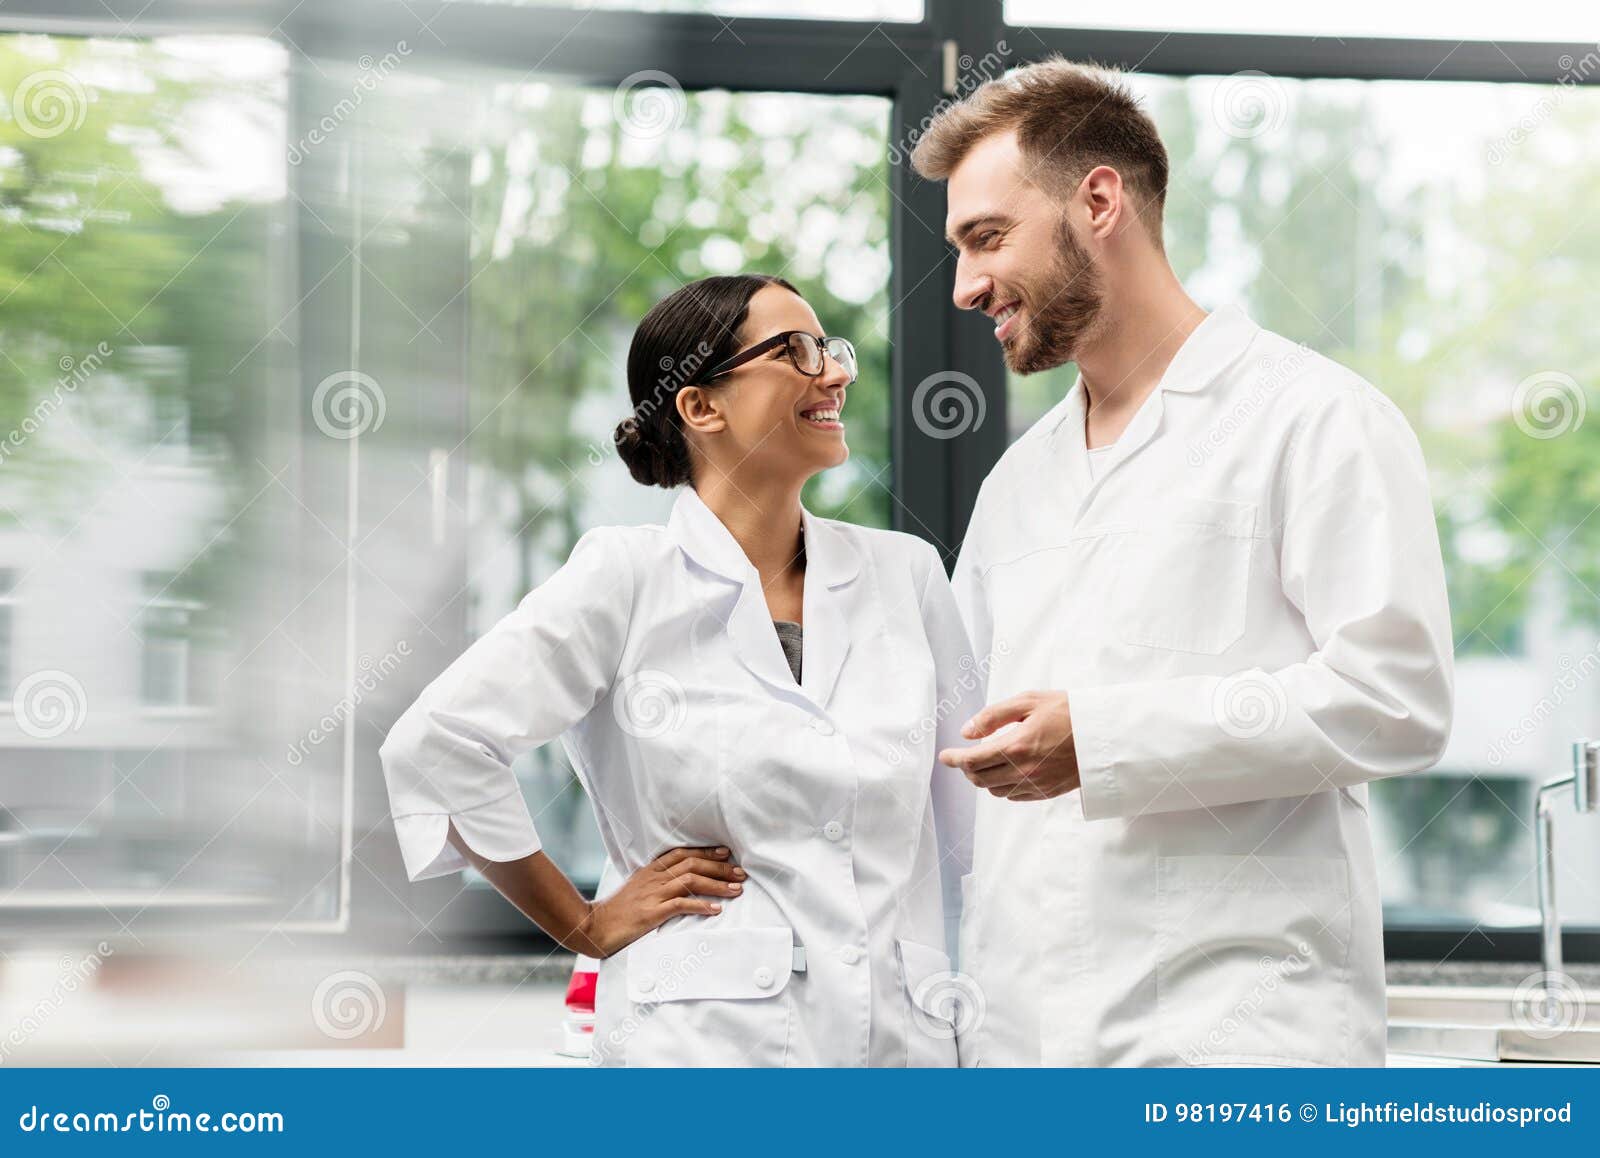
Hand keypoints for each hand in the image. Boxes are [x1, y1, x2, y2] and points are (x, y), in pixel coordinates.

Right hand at [577, 845, 745, 957]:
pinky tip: (716, 910)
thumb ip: (656, 882)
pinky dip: (701, 906)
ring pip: (690, 881)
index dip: (706, 852)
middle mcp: (653, 878)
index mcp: (650, 870)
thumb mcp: (637, 889)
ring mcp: (652, 894)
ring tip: (736, 890)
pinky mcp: (651, 913)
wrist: (594, 927)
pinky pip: (680, 905)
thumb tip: (680, 882)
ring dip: (716, 884)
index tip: (726, 854)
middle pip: (692, 864)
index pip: (682, 854)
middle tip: (740, 873)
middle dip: (719, 867)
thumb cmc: (617, 912)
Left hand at [938, 691, 1079, 801]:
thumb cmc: (1069, 712)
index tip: (945, 756)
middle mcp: (1023, 771)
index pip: (972, 760)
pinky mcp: (1047, 792)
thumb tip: (967, 732)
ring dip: (984, 778)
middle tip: (964, 757)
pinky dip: (1003, 786)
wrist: (1106, 734)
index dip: (954, 759)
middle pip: (980, 779)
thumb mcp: (1029, 701)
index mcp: (1016, 746)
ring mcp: (1036, 785)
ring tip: (985, 763)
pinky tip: (1007, 772)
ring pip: (995, 790)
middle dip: (967, 768)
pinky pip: (1014, 796)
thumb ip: (993, 716)